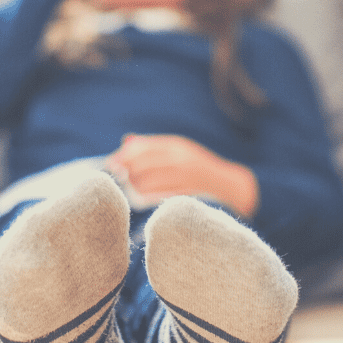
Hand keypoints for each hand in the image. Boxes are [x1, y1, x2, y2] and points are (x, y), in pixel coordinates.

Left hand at [108, 134, 259, 216]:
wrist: (230, 187)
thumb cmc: (198, 170)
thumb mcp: (179, 152)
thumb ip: (154, 148)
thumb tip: (126, 142)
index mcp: (176, 145)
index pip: (141, 147)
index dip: (123, 156)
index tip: (112, 164)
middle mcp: (180, 158)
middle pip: (140, 165)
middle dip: (127, 174)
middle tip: (122, 181)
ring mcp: (184, 177)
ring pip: (145, 183)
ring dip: (134, 188)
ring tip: (133, 192)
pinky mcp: (185, 194)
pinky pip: (157, 197)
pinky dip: (146, 198)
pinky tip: (144, 200)